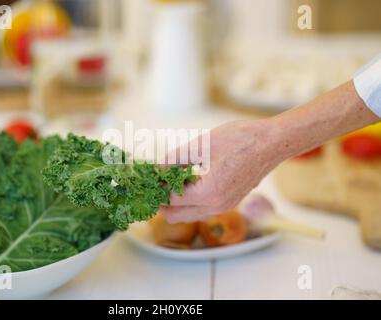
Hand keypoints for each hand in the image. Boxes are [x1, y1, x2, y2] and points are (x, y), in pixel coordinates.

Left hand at [160, 119, 279, 222]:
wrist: (271, 143)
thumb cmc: (240, 140)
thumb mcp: (201, 144)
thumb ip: (175, 158)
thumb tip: (156, 168)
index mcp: (208, 193)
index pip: (170, 200)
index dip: (154, 189)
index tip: (145, 180)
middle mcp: (216, 206)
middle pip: (176, 215)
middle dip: (161, 202)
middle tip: (152, 184)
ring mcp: (225, 206)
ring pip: (189, 215)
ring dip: (175, 203)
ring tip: (165, 182)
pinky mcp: (230, 201)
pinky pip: (202, 209)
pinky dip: (189, 201)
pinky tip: (184, 182)